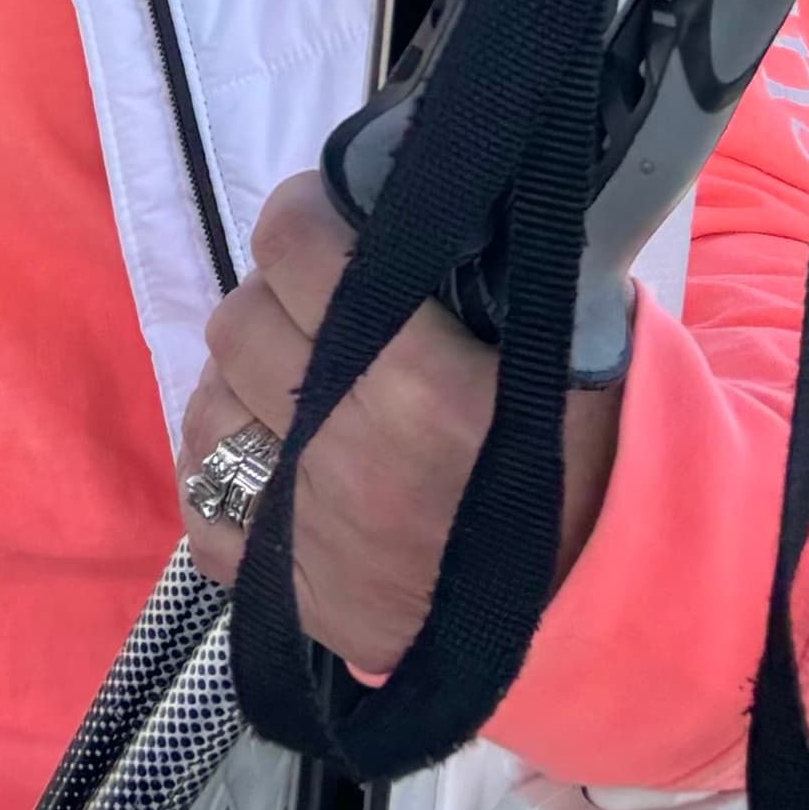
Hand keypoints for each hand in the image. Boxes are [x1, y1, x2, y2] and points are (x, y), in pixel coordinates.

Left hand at [175, 171, 618, 682]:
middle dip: (275, 299)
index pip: (295, 251)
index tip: (321, 217)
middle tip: (320, 306)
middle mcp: (347, 452)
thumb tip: (439, 197)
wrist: (604, 612)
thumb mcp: (581, 345)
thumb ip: (509, 266)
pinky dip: (224, 478)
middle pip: (240, 324)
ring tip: (292, 384)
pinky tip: (267, 460)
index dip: (302, 218)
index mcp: (420, 384)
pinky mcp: (294, 600)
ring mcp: (311, 533)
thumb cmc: (596, 465)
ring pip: (208, 413)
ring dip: (241, 385)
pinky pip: (204, 517)